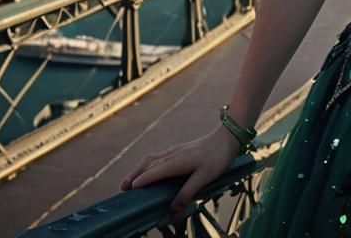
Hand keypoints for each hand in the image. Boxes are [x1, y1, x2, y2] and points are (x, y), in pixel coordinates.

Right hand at [120, 126, 241, 225]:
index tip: (128, 192)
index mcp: (175, 162)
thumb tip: (172, 213)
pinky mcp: (180, 150)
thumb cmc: (217, 158)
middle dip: (135, 175)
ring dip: (140, 169)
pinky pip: (158, 156)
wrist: (228, 137)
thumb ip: (187, 194)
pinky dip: (148, 164)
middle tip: (123, 189)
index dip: (140, 181)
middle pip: (148, 165)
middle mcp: (172, 155)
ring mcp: (175, 151)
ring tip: (131, 180)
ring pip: (152, 159)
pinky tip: (150, 168)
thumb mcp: (204, 178)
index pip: (152, 172)